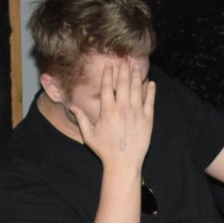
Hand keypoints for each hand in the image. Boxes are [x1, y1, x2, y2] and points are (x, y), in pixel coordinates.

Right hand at [70, 59, 154, 178]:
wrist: (123, 164)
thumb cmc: (105, 151)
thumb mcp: (89, 135)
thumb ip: (81, 119)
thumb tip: (72, 106)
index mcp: (107, 111)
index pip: (108, 87)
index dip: (108, 74)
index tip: (109, 64)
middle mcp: (123, 109)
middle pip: (124, 83)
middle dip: (124, 69)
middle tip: (124, 59)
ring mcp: (136, 113)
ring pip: (138, 89)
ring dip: (136, 76)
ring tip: (136, 66)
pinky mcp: (147, 120)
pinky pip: (150, 101)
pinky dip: (151, 91)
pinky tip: (151, 83)